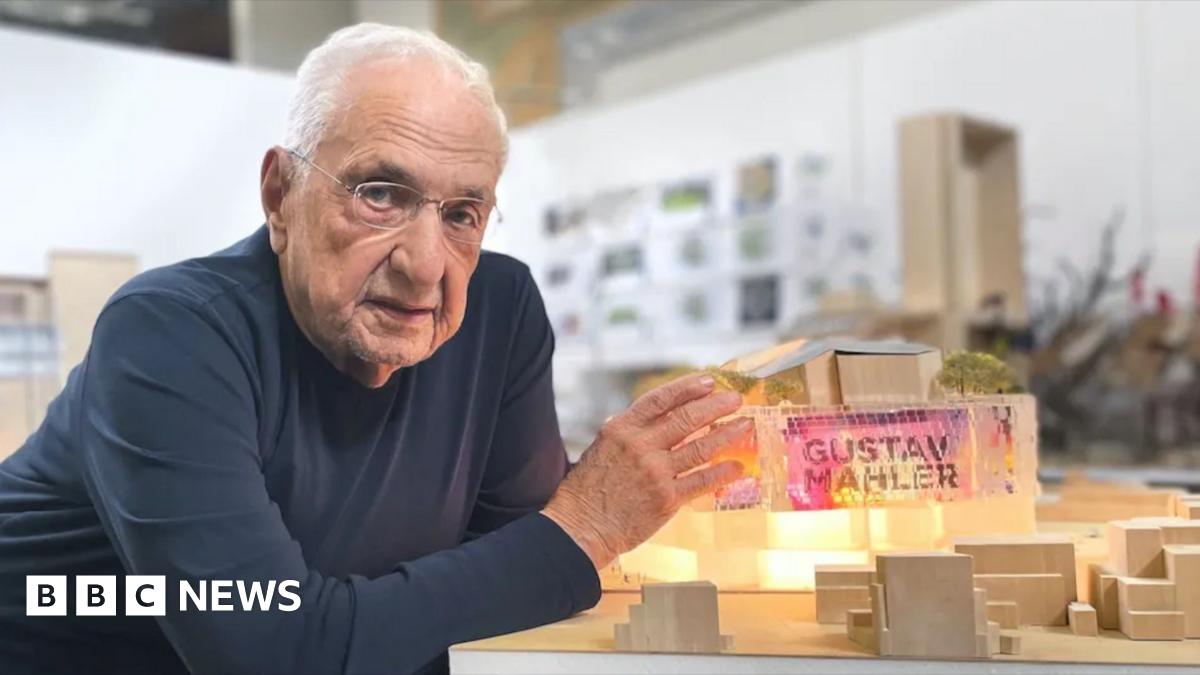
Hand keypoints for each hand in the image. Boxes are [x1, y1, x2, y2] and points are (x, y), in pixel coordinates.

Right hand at [542, 373, 751, 569]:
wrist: (580, 527)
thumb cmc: (588, 490)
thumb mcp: (603, 447)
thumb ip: (631, 432)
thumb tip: (658, 420)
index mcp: (622, 429)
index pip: (661, 399)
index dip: (688, 388)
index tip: (709, 381)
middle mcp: (640, 446)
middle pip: (687, 419)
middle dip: (716, 406)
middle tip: (736, 399)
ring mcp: (655, 472)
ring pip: (701, 448)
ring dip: (728, 434)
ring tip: (746, 425)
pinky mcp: (667, 498)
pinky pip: (702, 480)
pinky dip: (723, 472)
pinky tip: (737, 466)